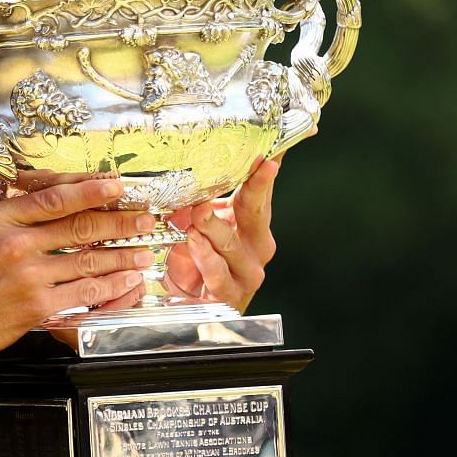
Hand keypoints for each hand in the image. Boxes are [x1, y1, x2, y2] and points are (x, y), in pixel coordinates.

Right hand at [0, 175, 155, 363]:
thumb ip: (15, 215)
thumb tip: (54, 198)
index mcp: (2, 218)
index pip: (56, 197)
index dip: (92, 190)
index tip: (118, 186)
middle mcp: (17, 243)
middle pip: (81, 226)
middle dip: (120, 222)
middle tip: (144, 219)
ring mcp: (29, 276)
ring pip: (89, 260)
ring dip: (122, 255)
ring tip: (143, 251)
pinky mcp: (37, 306)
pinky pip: (84, 292)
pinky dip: (110, 286)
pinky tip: (126, 280)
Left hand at [160, 158, 279, 312]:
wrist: (190, 302)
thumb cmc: (198, 260)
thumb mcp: (198, 225)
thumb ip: (195, 203)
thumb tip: (186, 177)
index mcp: (252, 225)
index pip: (260, 192)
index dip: (264, 173)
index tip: (269, 153)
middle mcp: (256, 247)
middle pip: (256, 213)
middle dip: (253, 189)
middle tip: (254, 168)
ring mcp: (246, 273)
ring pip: (232, 244)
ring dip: (214, 226)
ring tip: (198, 213)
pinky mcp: (230, 295)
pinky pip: (218, 274)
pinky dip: (204, 258)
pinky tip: (192, 243)